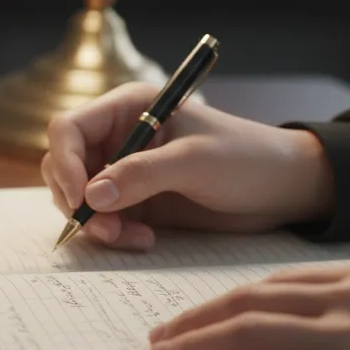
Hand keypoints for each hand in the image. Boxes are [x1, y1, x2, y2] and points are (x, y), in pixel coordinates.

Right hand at [41, 82, 334, 249]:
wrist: (285, 189)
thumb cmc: (246, 159)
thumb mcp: (195, 162)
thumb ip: (141, 175)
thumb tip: (91, 197)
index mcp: (127, 109)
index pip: (68, 129)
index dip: (66, 163)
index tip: (81, 199)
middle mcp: (117, 137)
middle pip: (64, 167)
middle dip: (77, 201)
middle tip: (106, 229)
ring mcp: (123, 171)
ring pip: (79, 198)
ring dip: (96, 224)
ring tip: (131, 238)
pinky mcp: (134, 201)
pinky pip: (102, 220)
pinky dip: (113, 234)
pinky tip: (144, 240)